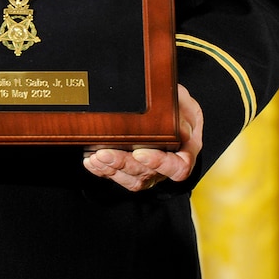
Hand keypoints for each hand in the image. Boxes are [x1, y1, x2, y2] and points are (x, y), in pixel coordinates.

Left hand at [82, 84, 203, 191]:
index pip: (179, 167)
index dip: (159, 164)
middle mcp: (169, 165)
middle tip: (105, 153)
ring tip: (95, 156)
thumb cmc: (176, 102)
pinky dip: (104, 170)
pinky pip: (120, 177)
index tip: (140, 153)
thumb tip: (177, 124)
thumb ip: (179, 109)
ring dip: (111, 169)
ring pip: (132, 179)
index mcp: (187, 149)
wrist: (168, 107)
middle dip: (123, 164)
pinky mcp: (134, 171)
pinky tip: (91, 161)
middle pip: (148, 174)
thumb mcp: (181, 99)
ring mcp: (152, 170)